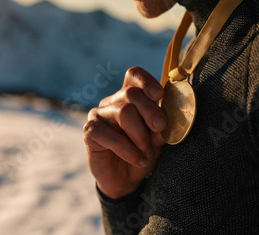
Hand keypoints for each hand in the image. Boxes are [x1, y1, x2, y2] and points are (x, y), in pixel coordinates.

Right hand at [83, 67, 166, 198]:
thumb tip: (169, 115)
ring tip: (147, 153)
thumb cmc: (142, 154)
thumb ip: (161, 126)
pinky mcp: (89, 131)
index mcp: (129, 98)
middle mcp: (112, 102)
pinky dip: (127, 149)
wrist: (125, 181)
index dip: (146, 81)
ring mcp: (98, 115)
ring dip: (140, 135)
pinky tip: (137, 159)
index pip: (134, 76)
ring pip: (123, 112)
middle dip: (151, 111)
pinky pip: (108, 134)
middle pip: (131, 94)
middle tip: (160, 128)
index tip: (160, 94)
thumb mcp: (157, 140)